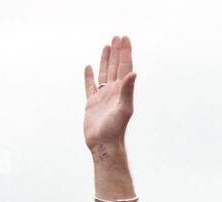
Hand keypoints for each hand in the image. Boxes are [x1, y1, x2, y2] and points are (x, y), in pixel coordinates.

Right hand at [84, 36, 136, 152]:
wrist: (104, 145)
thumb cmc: (115, 130)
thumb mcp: (124, 109)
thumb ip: (128, 91)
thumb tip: (133, 73)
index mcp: (122, 91)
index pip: (125, 67)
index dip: (125, 52)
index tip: (125, 38)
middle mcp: (114, 92)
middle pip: (115, 67)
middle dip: (117, 52)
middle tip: (117, 37)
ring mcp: (103, 97)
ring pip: (104, 73)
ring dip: (105, 60)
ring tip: (107, 46)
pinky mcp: (92, 103)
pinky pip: (90, 86)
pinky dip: (89, 76)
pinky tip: (89, 67)